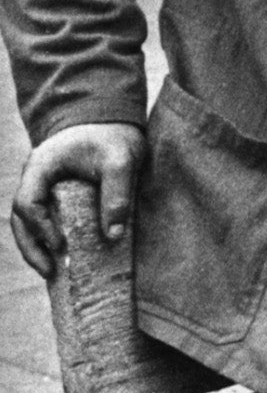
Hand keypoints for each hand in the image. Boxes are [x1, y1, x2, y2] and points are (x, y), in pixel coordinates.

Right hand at [12, 121, 145, 280]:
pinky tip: (60, 256)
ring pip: (26, 221)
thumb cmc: (114, 136)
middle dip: (31, 246)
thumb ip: (117, 194)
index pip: (27, 201)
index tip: (61, 244)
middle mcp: (34, 177)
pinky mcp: (53, 194)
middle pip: (19, 217)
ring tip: (51, 272)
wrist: (112, 120)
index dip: (40, 226)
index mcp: (42, 165)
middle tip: (49, 271)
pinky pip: (43, 218)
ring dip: (36, 246)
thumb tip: (114, 235)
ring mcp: (41, 186)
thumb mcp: (121, 160)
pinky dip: (47, 237)